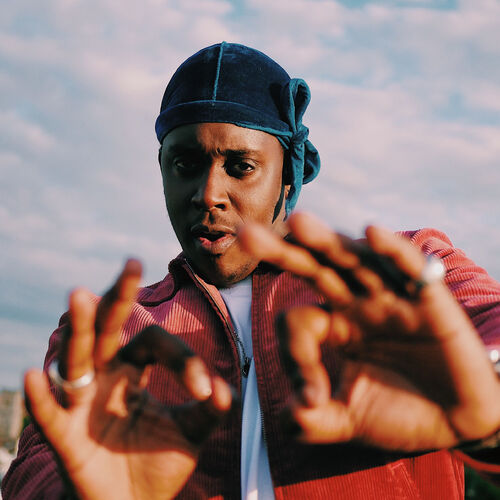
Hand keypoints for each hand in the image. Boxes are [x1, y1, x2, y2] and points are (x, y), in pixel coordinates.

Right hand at [24, 260, 231, 499]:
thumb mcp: (192, 432)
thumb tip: (227, 390)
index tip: (204, 390)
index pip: (154, 343)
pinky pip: (52, 414)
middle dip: (118, 298)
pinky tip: (37, 375)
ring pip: (78, 359)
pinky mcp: (67, 437)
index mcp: (134, 370)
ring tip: (79, 295)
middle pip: (109, 329)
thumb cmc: (158, 462)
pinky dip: (42, 397)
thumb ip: (211, 410)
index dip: (181, 359)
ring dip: (79, 329)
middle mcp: (106, 377)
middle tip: (133, 263)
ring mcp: (83, 403)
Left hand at [239, 212, 499, 451]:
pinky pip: (409, 268)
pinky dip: (393, 251)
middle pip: (314, 268)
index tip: (311, 397)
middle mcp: (356, 302)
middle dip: (281, 251)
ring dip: (327, 241)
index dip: (294, 354)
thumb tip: (289, 413)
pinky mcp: (429, 299)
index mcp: (334, 325)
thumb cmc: (401, 413)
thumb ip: (314, 420)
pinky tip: (371, 234)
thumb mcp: (348, 419)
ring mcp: (390, 296)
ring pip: (354, 260)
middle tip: (246, 233)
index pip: (297, 319)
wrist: (457, 421)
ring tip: (298, 224)